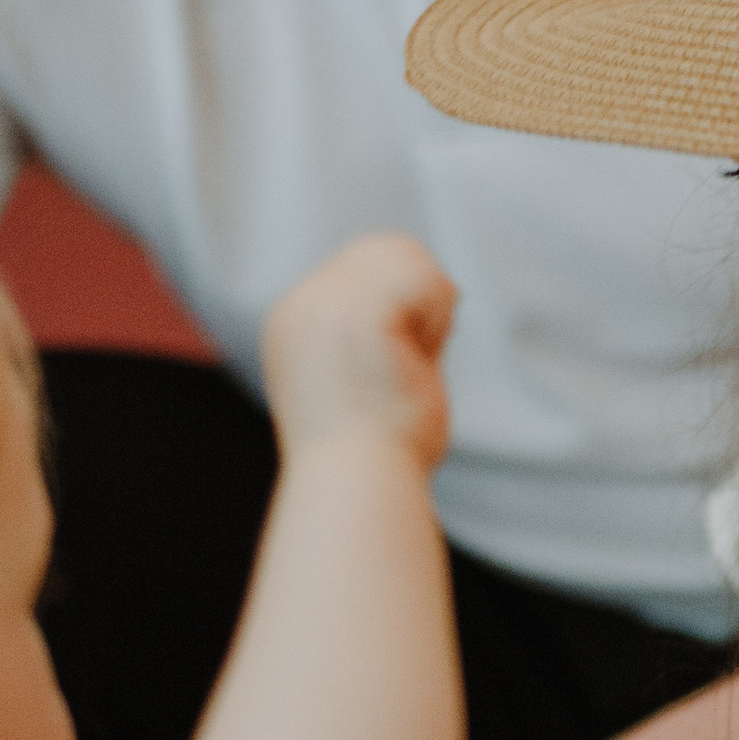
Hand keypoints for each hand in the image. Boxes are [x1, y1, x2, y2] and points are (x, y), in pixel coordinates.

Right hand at [262, 233, 454, 471]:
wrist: (356, 486)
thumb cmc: (375, 457)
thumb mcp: (370, 384)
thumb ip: (387, 338)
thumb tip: (443, 297)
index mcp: (295, 325)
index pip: (364, 273)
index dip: (403, 308)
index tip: (400, 364)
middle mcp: (303, 304)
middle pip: (384, 253)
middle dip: (417, 301)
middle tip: (413, 361)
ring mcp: (326, 300)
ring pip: (407, 258)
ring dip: (430, 310)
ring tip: (411, 363)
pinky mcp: (358, 306)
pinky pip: (427, 278)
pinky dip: (439, 317)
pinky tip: (420, 357)